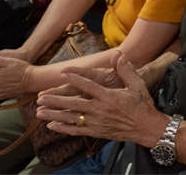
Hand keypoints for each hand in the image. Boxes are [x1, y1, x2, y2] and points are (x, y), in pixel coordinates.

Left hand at [36, 51, 164, 144]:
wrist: (146, 127)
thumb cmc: (142, 104)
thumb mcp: (137, 84)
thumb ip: (126, 69)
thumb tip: (119, 55)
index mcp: (109, 96)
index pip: (88, 85)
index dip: (75, 78)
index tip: (63, 73)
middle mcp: (100, 110)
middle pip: (74, 104)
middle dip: (55, 100)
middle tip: (40, 97)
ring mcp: (97, 122)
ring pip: (71, 118)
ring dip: (54, 115)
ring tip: (39, 112)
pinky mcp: (96, 131)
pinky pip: (76, 130)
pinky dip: (63, 128)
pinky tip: (52, 125)